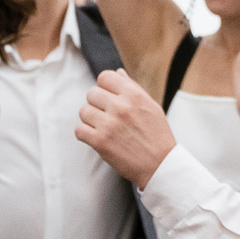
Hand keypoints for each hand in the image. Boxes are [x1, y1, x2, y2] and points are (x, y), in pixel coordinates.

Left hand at [75, 70, 178, 188]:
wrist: (160, 165)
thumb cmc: (157, 135)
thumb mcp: (151, 106)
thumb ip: (132, 88)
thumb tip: (117, 72)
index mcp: (134, 95)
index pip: (105, 77)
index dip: (104, 87)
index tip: (108, 97)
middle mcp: (121, 107)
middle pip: (91, 93)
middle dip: (97, 103)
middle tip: (107, 115)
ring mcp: (109, 124)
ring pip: (83, 111)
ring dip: (90, 119)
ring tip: (103, 127)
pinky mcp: (100, 142)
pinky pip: (79, 130)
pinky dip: (85, 134)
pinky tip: (97, 137)